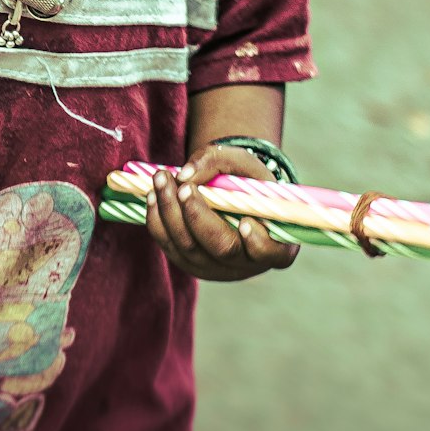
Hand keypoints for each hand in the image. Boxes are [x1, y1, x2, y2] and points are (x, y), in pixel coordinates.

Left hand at [145, 142, 298, 281]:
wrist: (231, 193)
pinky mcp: (189, 263)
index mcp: (276, 244)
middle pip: (221, 249)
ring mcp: (216, 268)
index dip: (259, 243)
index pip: (272, 253)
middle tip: (183, 186)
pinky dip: (158, 220)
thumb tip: (186, 175)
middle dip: (198, 216)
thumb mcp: (241, 162)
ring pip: (189, 249)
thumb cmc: (245, 179)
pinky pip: (169, 247)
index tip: (245, 222)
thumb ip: (217, 161)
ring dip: (170, 213)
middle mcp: (246, 263)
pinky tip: (153, 194)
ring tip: (161, 179)